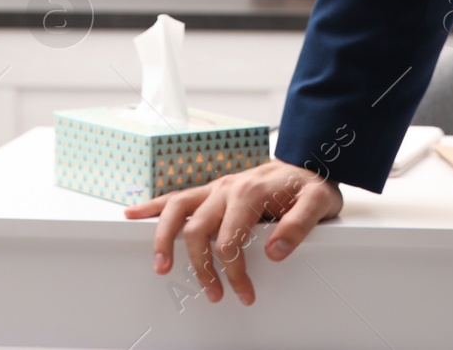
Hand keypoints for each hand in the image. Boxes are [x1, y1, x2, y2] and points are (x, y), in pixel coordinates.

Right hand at [122, 158, 342, 305]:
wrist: (308, 160)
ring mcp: (216, 188)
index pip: (230, 240)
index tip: (244, 293)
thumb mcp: (318, 203)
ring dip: (165, 239)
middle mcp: (227, 188)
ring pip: (178, 209)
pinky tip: (134, 215)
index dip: (233, 271)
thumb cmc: (310, 185)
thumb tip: (274, 252)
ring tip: (161, 266)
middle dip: (201, 266)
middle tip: (213, 293)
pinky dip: (153, 206)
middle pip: (198, 230)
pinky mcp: (211, 190)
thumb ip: (298, 226)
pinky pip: (177, 197)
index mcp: (250, 193)